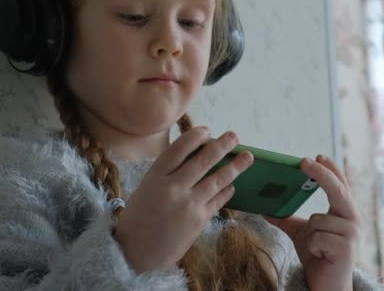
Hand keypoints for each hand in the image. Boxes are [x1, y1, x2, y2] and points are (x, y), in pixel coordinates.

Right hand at [113, 127, 253, 272]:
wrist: (136, 253)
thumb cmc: (138, 219)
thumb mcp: (146, 189)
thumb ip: (166, 174)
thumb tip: (191, 158)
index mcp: (155, 176)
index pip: (178, 149)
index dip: (195, 137)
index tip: (207, 130)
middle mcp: (173, 187)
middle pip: (202, 161)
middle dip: (221, 146)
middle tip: (234, 136)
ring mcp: (188, 204)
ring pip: (216, 180)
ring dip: (234, 167)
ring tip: (247, 157)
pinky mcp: (199, 220)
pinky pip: (218, 201)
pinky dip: (226, 191)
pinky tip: (233, 185)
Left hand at [263, 155, 358, 290]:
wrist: (326, 284)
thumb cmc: (319, 256)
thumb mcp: (302, 233)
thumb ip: (288, 219)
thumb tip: (266, 207)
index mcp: (345, 213)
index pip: (340, 185)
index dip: (330, 169)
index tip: (317, 155)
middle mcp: (354, 220)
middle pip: (337, 190)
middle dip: (321, 174)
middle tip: (304, 160)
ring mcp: (352, 234)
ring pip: (317, 219)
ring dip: (310, 235)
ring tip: (318, 248)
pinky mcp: (346, 248)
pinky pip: (316, 237)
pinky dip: (313, 246)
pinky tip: (321, 255)